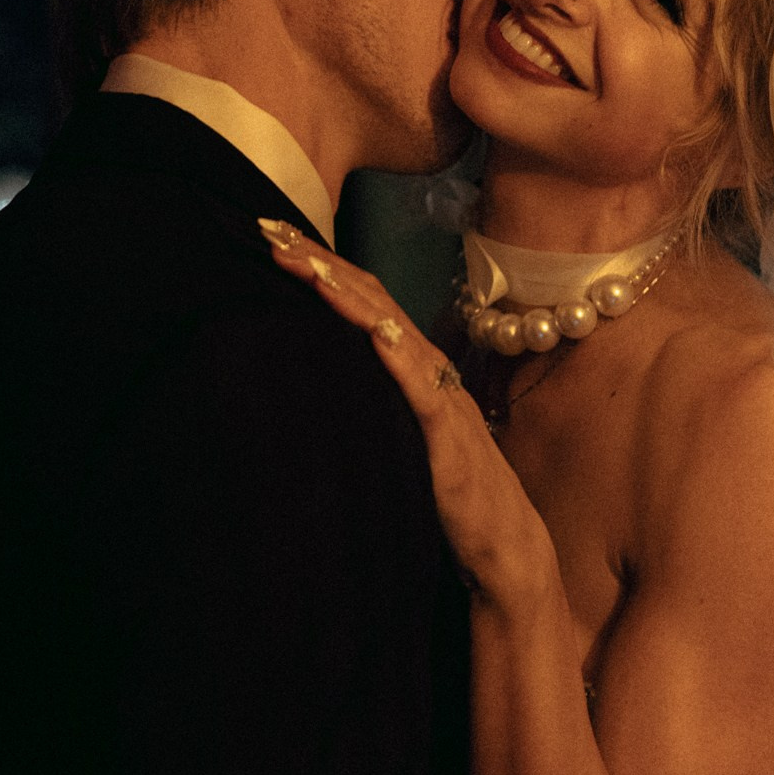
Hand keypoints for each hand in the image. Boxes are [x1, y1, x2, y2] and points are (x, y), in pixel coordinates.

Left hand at [259, 223, 555, 606]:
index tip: (276, 237)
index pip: (364, 303)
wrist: (503, 546)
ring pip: (391, 331)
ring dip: (346, 295)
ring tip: (303, 264)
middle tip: (271, 228)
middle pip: (371, 301)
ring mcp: (441, 398)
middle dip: (320, 262)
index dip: (321, 266)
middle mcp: (428, 371)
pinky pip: (421, 388)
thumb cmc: (449, 496)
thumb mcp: (400, 437)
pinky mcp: (449, 436)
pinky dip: (396, 355)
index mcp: (415, 369)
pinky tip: (372, 331)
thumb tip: (323, 379)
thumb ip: (372, 404)